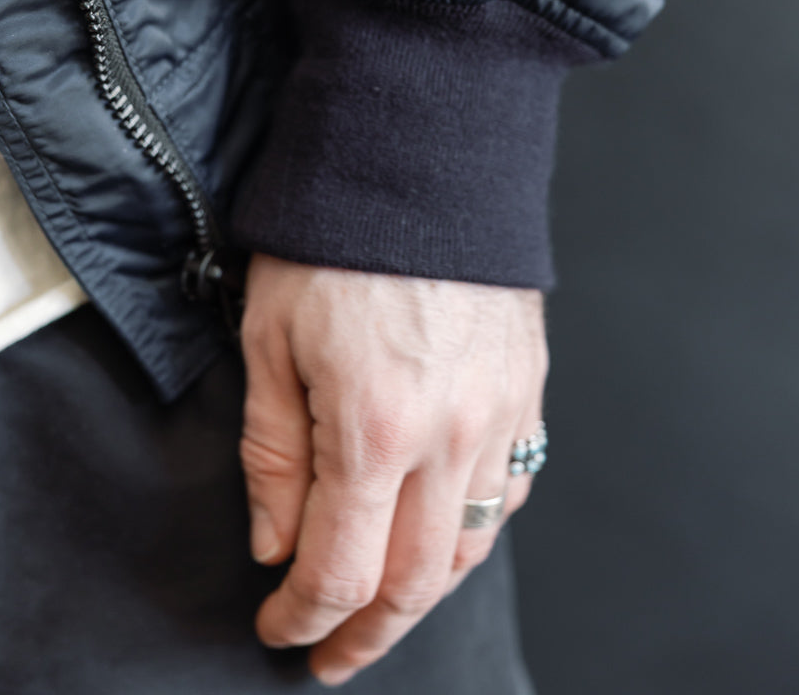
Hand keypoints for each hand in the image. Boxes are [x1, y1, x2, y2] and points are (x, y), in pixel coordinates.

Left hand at [238, 253, 547, 685]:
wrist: (421, 155)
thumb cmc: (334, 238)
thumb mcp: (270, 337)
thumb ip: (274, 453)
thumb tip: (276, 546)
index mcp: (375, 429)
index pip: (341, 570)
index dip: (303, 616)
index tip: (276, 627)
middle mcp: (450, 436)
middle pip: (416, 583)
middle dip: (367, 634)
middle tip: (331, 655)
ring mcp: (500, 414)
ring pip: (469, 546)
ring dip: (424, 593)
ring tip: (384, 608)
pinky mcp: (527, 387)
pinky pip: (511, 489)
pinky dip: (476, 530)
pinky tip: (446, 531)